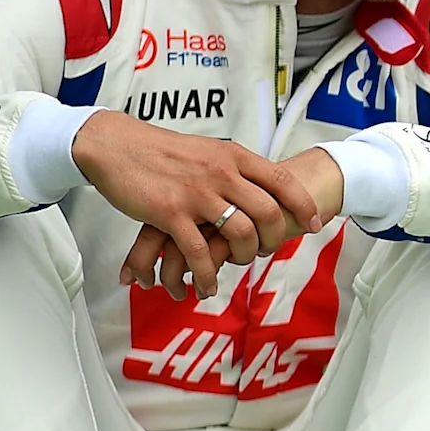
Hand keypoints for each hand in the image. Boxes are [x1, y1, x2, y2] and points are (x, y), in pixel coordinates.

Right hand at [75, 114, 324, 295]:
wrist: (116, 145)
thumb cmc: (162, 151)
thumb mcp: (208, 151)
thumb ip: (235, 168)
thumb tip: (261, 187)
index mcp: (233, 156)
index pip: (282, 180)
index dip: (303, 204)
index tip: (313, 224)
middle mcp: (221, 172)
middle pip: (268, 212)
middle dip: (273, 239)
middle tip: (265, 251)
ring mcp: (196, 193)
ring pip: (241, 233)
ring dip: (242, 257)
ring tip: (234, 266)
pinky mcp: (169, 212)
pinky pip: (198, 251)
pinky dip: (206, 273)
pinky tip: (203, 285)